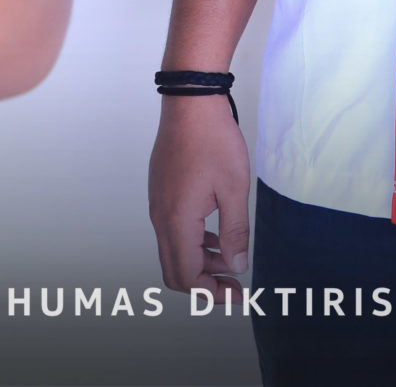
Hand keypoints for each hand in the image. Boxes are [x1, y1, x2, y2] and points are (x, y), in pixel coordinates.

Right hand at [149, 94, 250, 295]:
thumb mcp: (234, 189)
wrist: (190, 103)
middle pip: (174, 270)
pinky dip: (192, 242)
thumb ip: (235, 232)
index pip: (187, 276)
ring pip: (172, 250)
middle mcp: (161, 217)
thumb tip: (237, 265)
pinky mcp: (161, 192)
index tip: (237, 293)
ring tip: (229, 258)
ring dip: (199, 262)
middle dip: (203, 284)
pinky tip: (215, 234)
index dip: (212, 292)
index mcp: (177, 220)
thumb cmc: (214, 140)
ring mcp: (158, 204)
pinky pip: (171, 230)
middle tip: (232, 285)